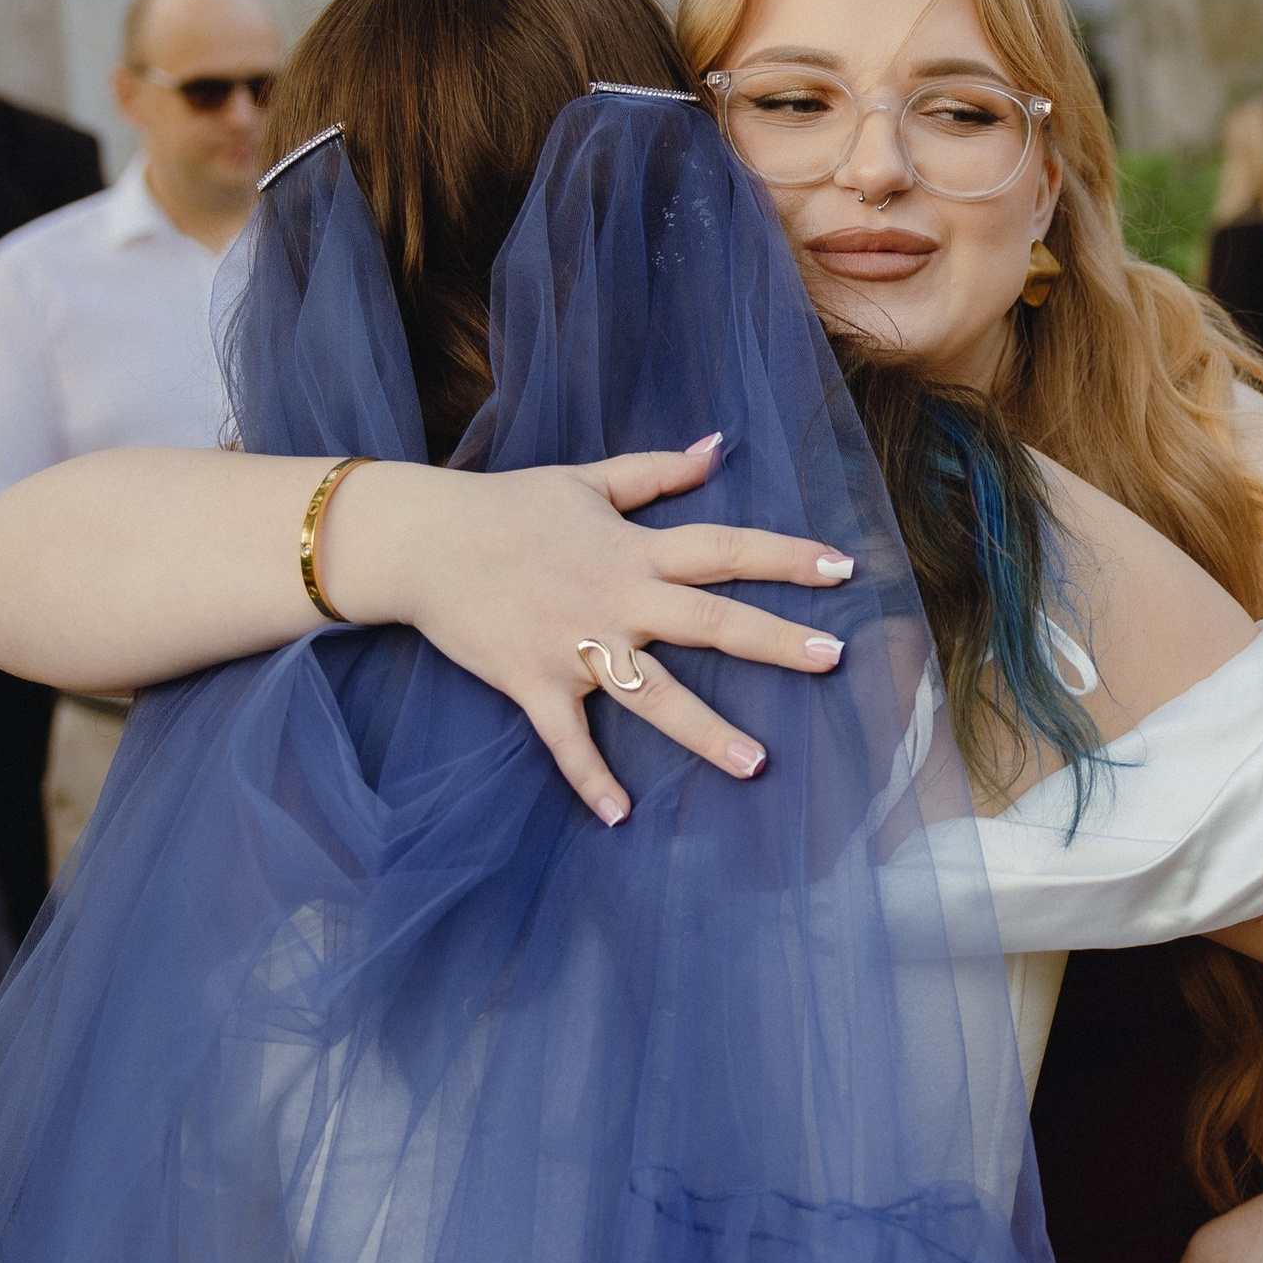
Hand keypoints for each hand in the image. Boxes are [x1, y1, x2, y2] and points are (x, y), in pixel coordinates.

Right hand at [327, 434, 854, 827]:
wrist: (421, 541)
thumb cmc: (506, 507)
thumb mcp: (587, 479)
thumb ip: (656, 471)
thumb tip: (718, 446)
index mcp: (633, 549)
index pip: (724, 549)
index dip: (785, 557)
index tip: (842, 569)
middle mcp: (615, 599)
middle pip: (708, 622)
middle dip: (773, 641)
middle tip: (832, 658)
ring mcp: (575, 645)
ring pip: (651, 694)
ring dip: (705, 731)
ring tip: (758, 764)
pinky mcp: (533, 683)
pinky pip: (567, 739)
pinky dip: (590, 778)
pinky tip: (620, 816)